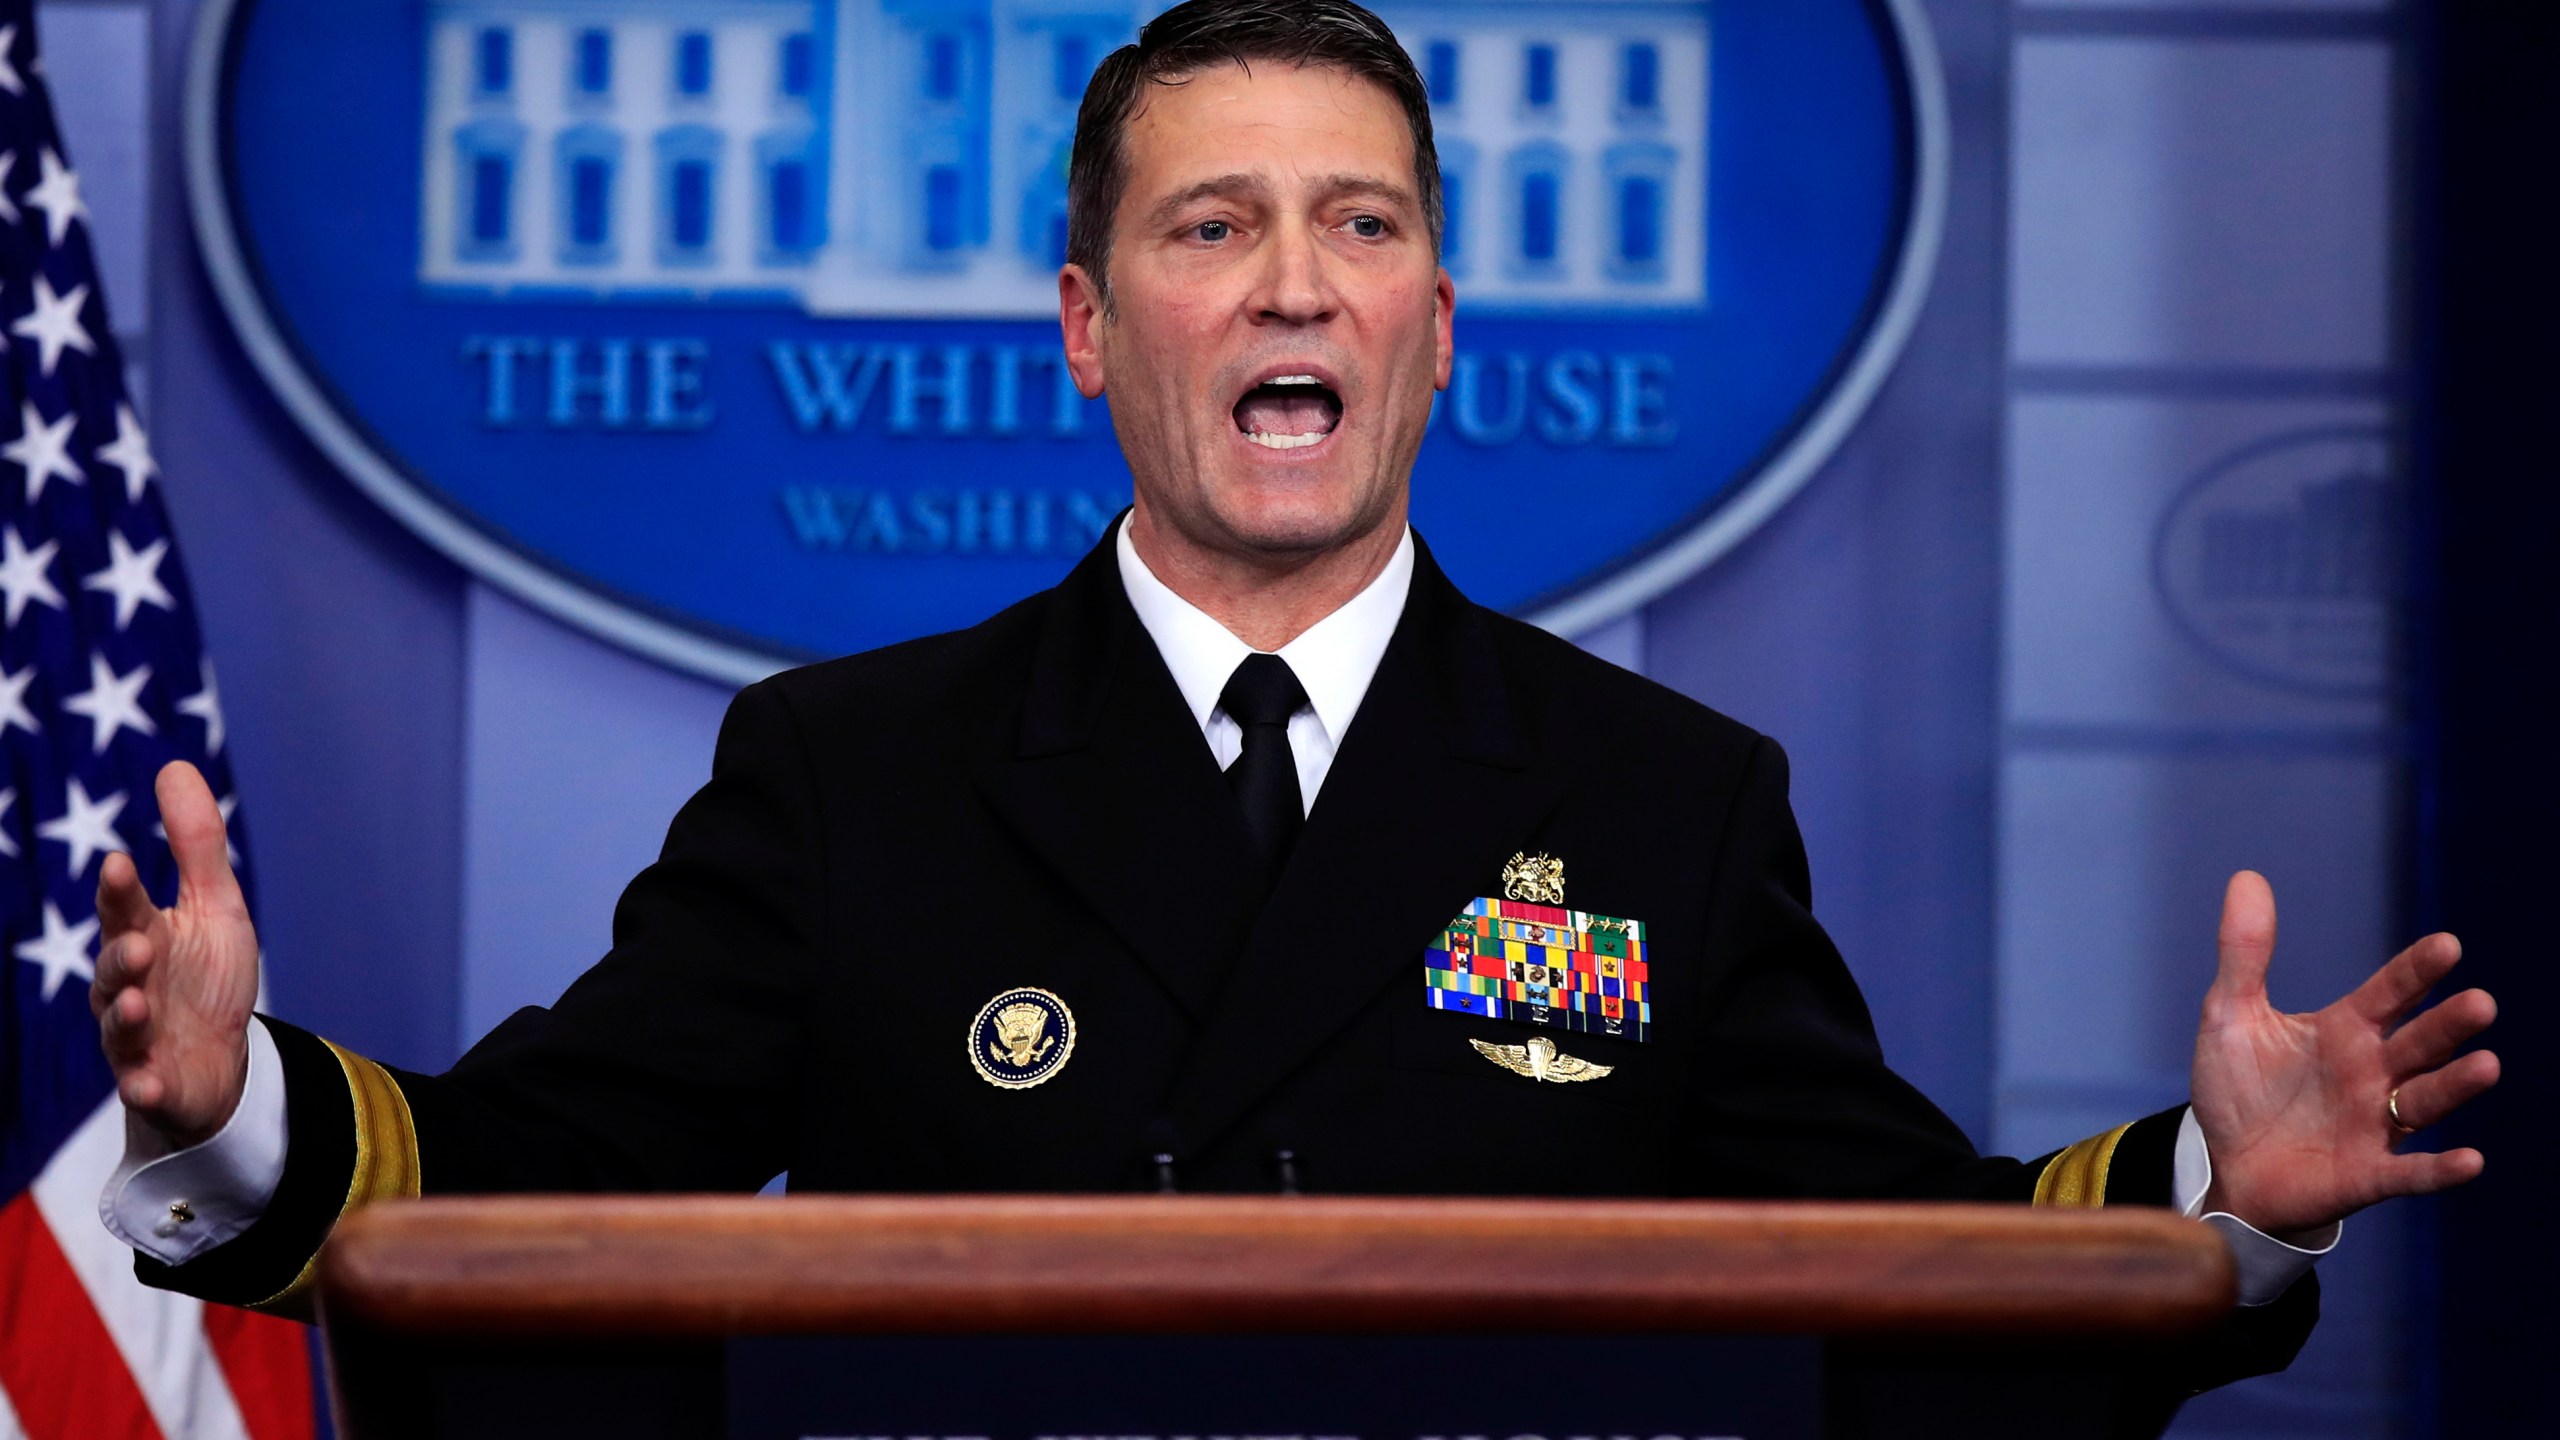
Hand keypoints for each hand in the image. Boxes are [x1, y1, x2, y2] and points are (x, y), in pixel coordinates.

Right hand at [89, 760, 262, 1148]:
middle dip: (123, 956)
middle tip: (138, 944)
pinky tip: (144, 1085)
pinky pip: (143, 1087)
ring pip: (121, 1027)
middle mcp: (130, 987)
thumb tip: (174, 765)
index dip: (119, 891)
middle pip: (118, 968)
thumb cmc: (206, 976)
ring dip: (127, 1015)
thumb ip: (195, 844)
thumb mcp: (215, 906)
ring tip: (140, 1003)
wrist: (214, 1060)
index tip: (118, 863)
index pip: (125, 910)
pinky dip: (143, 1086)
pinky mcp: (154, 1083)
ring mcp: (137, 1038)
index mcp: (143, 937)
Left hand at [2190, 870, 2498, 1236]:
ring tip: (2486, 1065)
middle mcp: (2372, 1073)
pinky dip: (2438, 1170)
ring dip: (2455, 1086)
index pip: (2389, 993)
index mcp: (2344, 1030)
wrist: (2230, 1168)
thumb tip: (2246, 876)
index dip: (2416, 972)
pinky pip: (2410, 1173)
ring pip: (2425, 1101)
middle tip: (2480, 1003)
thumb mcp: (2230, 1016)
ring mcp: (2375, 1125)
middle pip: (2419, 1044)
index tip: (2447, 945)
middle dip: (2449, 1025)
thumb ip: (2244, 954)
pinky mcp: (2368, 1175)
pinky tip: (2470, 1161)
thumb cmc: (2240, 1091)